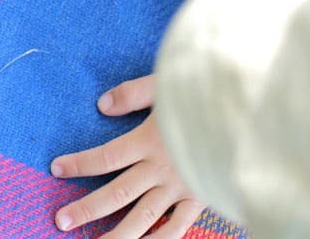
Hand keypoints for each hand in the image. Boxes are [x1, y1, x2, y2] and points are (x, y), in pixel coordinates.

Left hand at [50, 75, 203, 237]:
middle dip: (87, 209)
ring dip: (117, 235)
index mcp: (148, 141)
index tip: (56, 169)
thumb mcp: (165, 84)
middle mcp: (161, 170)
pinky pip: (179, 226)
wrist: (253, 117)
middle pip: (117, 194)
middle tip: (61, 221)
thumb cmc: (207, 95)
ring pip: (143, 219)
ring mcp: (182, 188)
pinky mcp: (202, 198)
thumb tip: (102, 105)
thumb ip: (132, 94)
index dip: (78, 165)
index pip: (104, 158)